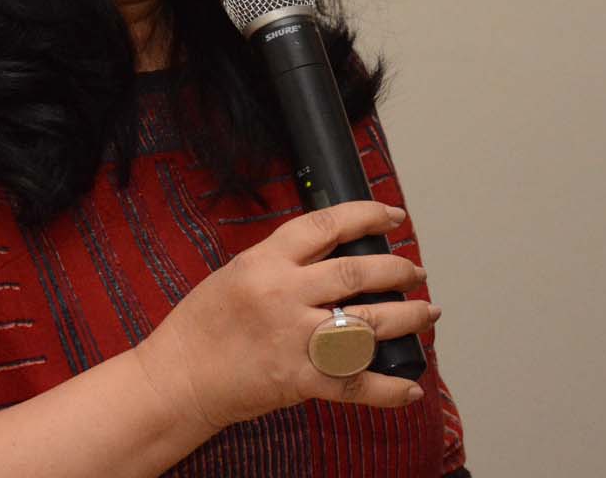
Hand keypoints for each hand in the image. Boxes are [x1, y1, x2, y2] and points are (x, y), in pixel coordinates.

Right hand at [131, 200, 440, 432]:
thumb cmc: (201, 327)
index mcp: (266, 261)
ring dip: (406, 317)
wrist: (178, 378)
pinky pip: (354, 383)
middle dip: (397, 270)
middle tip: (414, 272)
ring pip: (368, 323)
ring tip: (427, 312)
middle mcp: (283, 294)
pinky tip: (411, 386)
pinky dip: (388, 388)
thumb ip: (281, 264)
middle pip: (358, 272)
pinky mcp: (299, 379)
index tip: (393, 217)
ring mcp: (293, 338)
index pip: (327, 225)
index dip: (368, 216)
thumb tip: (332, 257)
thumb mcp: (236, 274)